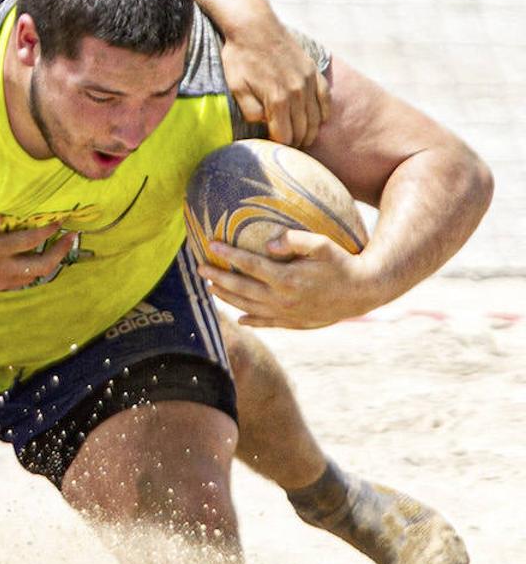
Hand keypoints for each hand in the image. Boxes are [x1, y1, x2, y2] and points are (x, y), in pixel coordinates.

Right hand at [0, 217, 77, 301]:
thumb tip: (0, 218)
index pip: (29, 240)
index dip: (47, 231)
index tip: (59, 221)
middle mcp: (1, 269)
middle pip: (42, 264)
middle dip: (61, 251)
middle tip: (71, 237)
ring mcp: (0, 282)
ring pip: (35, 276)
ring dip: (51, 262)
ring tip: (58, 248)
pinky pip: (22, 282)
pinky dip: (35, 272)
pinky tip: (34, 263)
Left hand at [197, 230, 375, 328]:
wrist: (364, 292)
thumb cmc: (343, 262)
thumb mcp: (323, 245)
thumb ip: (295, 240)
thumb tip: (268, 243)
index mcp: (286, 279)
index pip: (249, 265)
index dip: (228, 255)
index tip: (210, 245)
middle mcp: (282, 299)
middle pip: (241, 289)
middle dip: (218, 278)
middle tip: (199, 268)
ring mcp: (287, 314)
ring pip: (248, 307)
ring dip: (227, 298)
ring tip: (210, 288)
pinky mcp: (294, 323)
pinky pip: (266, 323)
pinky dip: (250, 320)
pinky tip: (239, 319)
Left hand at [220, 14, 330, 147]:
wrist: (255, 26)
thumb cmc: (240, 57)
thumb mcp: (236, 87)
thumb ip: (250, 110)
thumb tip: (263, 124)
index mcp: (276, 99)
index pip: (285, 136)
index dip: (279, 146)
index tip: (273, 149)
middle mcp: (297, 92)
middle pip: (303, 130)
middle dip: (295, 143)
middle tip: (288, 148)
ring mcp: (308, 81)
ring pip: (316, 118)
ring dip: (310, 132)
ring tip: (302, 139)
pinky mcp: (314, 71)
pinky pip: (325, 99)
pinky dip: (323, 113)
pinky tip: (319, 122)